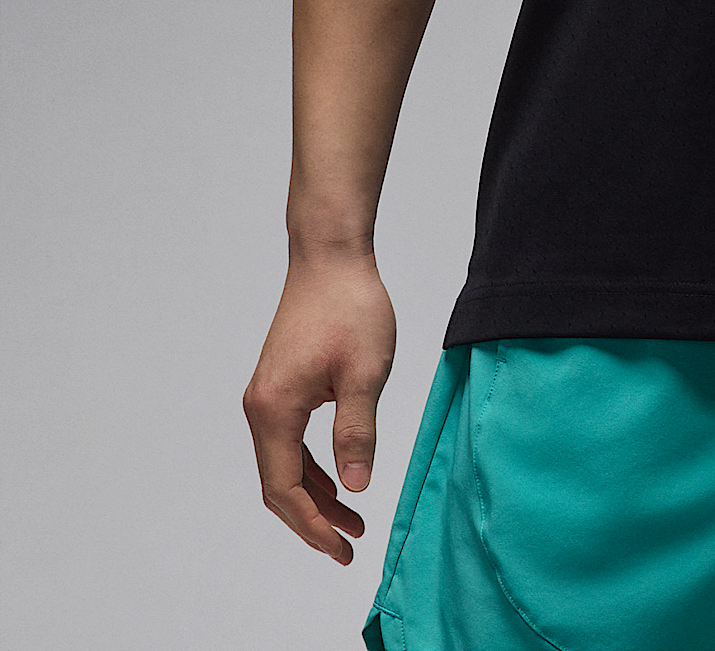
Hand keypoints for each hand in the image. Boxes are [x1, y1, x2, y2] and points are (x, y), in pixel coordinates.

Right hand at [243, 250, 396, 563]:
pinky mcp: (280, 384)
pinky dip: (311, 466)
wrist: (330, 256)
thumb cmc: (349, 306)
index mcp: (275, 410)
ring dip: (314, 494)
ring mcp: (267, 396)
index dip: (313, 525)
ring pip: (284, 464)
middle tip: (348, 545)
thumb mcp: (363, 373)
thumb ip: (356, 433)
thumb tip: (355, 488)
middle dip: (312, 519)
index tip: (342, 548)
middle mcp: (261, 408)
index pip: (284, 489)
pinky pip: (289, 441)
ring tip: (351, 520)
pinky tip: (338, 478)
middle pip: (278, 484)